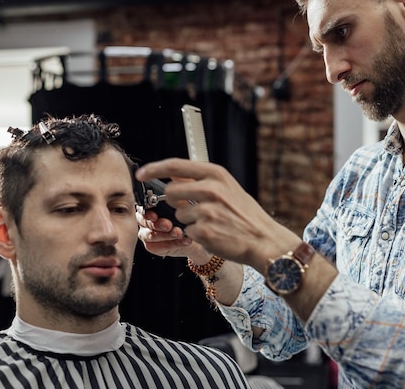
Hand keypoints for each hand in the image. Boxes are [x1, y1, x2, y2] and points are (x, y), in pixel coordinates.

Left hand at [135, 158, 300, 270]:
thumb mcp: (228, 188)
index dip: (154, 168)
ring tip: (212, 223)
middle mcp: (211, 189)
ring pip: (178, 214)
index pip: (175, 166)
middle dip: (175, 201)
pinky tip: (215, 234)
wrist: (263, 239)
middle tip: (194, 208)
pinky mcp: (203, 231)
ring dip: (189, 220)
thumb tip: (173, 175)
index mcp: (216, 174)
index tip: (141, 173)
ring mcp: (206, 210)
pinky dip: (197, 235)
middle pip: (171, 192)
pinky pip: (187, 231)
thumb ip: (202, 180)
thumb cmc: (245, 214)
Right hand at [136, 207, 208, 262]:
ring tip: (179, 233)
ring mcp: (147, 235)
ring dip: (166, 235)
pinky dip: (174, 244)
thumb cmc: (183, 217)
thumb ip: (178, 203)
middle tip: (169, 225)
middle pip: (145, 223)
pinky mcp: (153, 247)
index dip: (147, 213)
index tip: (155, 216)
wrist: (192, 233)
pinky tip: (184, 240)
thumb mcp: (183, 207)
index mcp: (148, 209)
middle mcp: (144, 222)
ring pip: (151, 236)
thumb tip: (179, 201)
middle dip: (158, 224)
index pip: (142, 209)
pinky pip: (160, 247)